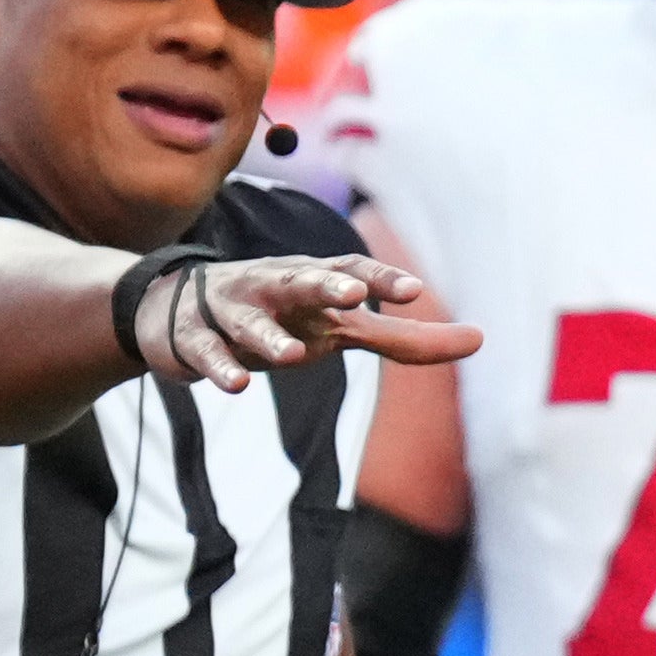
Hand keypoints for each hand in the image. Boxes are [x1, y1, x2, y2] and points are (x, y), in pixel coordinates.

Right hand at [139, 255, 479, 392]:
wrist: (176, 313)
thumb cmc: (279, 316)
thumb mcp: (338, 325)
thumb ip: (404, 339)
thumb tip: (479, 339)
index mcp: (312, 281)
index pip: (349, 271)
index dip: (380, 279)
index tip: (414, 292)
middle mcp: (273, 287)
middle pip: (300, 281)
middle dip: (325, 285)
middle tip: (352, 296)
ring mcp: (231, 311)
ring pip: (250, 320)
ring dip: (269, 337)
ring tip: (293, 357)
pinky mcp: (194, 340)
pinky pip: (208, 353)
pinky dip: (221, 367)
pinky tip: (237, 384)